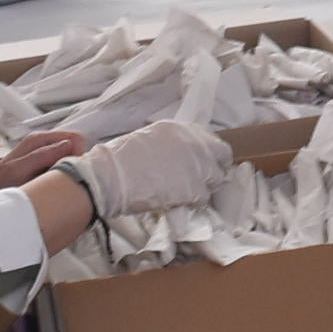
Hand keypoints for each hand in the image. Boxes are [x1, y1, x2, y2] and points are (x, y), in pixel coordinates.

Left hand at [0, 130, 87, 196]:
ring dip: (72, 170)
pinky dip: (66, 175)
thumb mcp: (19, 169)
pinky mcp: (46, 166)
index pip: (75, 137)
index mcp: (39, 140)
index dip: (81, 154)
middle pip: (76, 147)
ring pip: (72, 157)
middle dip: (78, 163)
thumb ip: (42, 155)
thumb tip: (67, 145)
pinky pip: (65, 166)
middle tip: (70, 180)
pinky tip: (58, 186)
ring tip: (62, 184)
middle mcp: (45, 144)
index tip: (77, 171)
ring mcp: (46, 155)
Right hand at [63, 119, 233, 218]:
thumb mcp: (148, 139)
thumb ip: (170, 145)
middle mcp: (194, 144)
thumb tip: (178, 157)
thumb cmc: (120, 158)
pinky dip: (194, 202)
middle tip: (201, 180)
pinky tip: (180, 202)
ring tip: (186, 193)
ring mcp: (197, 166)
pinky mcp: (194, 188)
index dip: (207, 154)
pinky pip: (203, 197)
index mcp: (180, 129)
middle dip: (214, 168)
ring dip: (204, 187)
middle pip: (221, 157)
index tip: (200, 163)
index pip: (209, 139)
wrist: (111, 176)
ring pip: (215, 179)